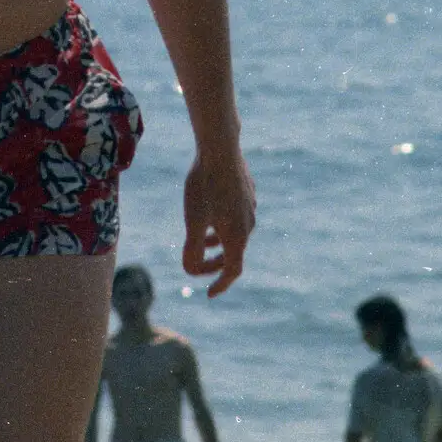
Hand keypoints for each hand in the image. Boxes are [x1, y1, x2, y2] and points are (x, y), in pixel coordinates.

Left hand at [182, 150, 255, 295]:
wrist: (220, 148)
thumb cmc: (204, 185)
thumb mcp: (193, 220)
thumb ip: (192, 249)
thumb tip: (191, 271)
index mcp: (237, 235)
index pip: (232, 270)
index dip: (220, 284)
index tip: (209, 293)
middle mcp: (249, 225)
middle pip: (234, 253)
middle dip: (215, 263)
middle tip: (197, 263)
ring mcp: (250, 208)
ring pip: (236, 234)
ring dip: (218, 243)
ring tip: (202, 237)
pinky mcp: (248, 194)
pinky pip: (237, 217)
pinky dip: (223, 225)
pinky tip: (210, 210)